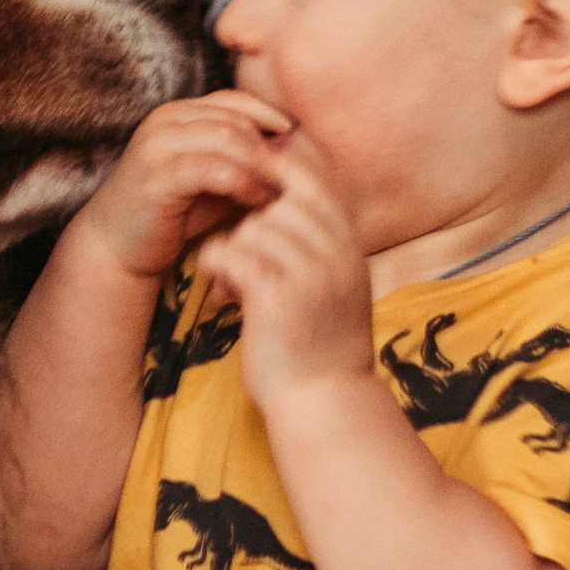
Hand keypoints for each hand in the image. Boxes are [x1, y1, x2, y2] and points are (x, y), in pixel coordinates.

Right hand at [73, 90, 290, 281]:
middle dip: (271, 147)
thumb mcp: (214, 179)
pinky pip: (212, 169)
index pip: (235, 101)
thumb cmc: (173, 213)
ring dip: (261, 165)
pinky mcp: (156, 176)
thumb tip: (298, 149)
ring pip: (227, 138)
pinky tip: (257, 200)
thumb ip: (245, 160)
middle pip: (236, 119)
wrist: (118, 246)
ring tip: (280, 190)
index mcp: (178, 114)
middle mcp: (165, 121)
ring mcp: (157, 146)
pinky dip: (243, 182)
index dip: (271, 118)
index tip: (301, 146)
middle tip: (298, 175)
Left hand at [198, 146, 375, 408]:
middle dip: (252, 228)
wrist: (325, 403)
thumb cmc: (322, 347)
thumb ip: (320, 247)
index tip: (256, 169)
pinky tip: (225, 296)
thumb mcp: (336, 287)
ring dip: (234, 255)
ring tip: (236, 289)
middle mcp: (336, 255)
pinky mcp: (276, 296)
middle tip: (244, 263)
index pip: (318, 182)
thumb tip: (282, 205)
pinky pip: (231, 253)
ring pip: (251, 229)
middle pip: (278, 203)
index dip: (285, 166)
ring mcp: (309, 274)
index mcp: (351, 248)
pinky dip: (219, 270)